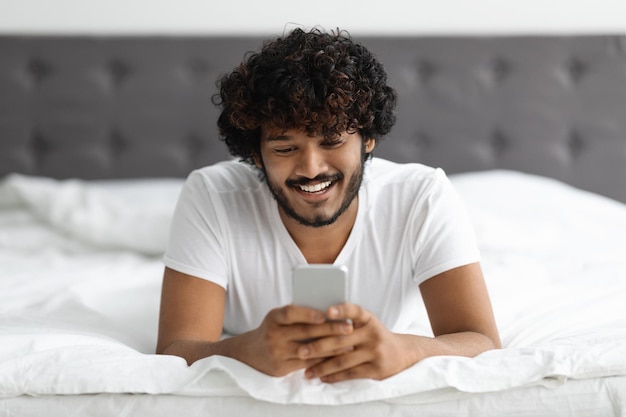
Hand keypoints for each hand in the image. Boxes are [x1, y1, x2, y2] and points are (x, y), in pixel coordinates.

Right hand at [240, 304, 355, 376]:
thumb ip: (297, 315)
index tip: (325, 314)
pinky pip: (307, 364)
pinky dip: (323, 360)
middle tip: (349, 327)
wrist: (251, 353)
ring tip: (349, 344)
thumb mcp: (278, 318)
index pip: (290, 313)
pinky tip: (336, 356)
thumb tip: (329, 311)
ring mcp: (277, 352)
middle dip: (330, 329)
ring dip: (331, 347)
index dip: (307, 314)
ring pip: (309, 350)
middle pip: (304, 332)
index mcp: (274, 317)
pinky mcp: (281, 367)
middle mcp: (273, 335)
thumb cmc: (273, 330)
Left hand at [297, 304, 420, 382]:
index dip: (342, 310)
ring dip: (322, 367)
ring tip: (306, 371)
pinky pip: (350, 374)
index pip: (355, 311)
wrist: (401, 353)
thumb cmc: (373, 335)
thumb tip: (315, 322)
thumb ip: (347, 322)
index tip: (327, 311)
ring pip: (343, 361)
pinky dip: (334, 376)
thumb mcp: (366, 324)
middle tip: (300, 351)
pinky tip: (321, 377)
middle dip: (318, 347)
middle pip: (341, 340)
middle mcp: (373, 333)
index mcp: (368, 319)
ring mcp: (375, 352)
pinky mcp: (376, 369)